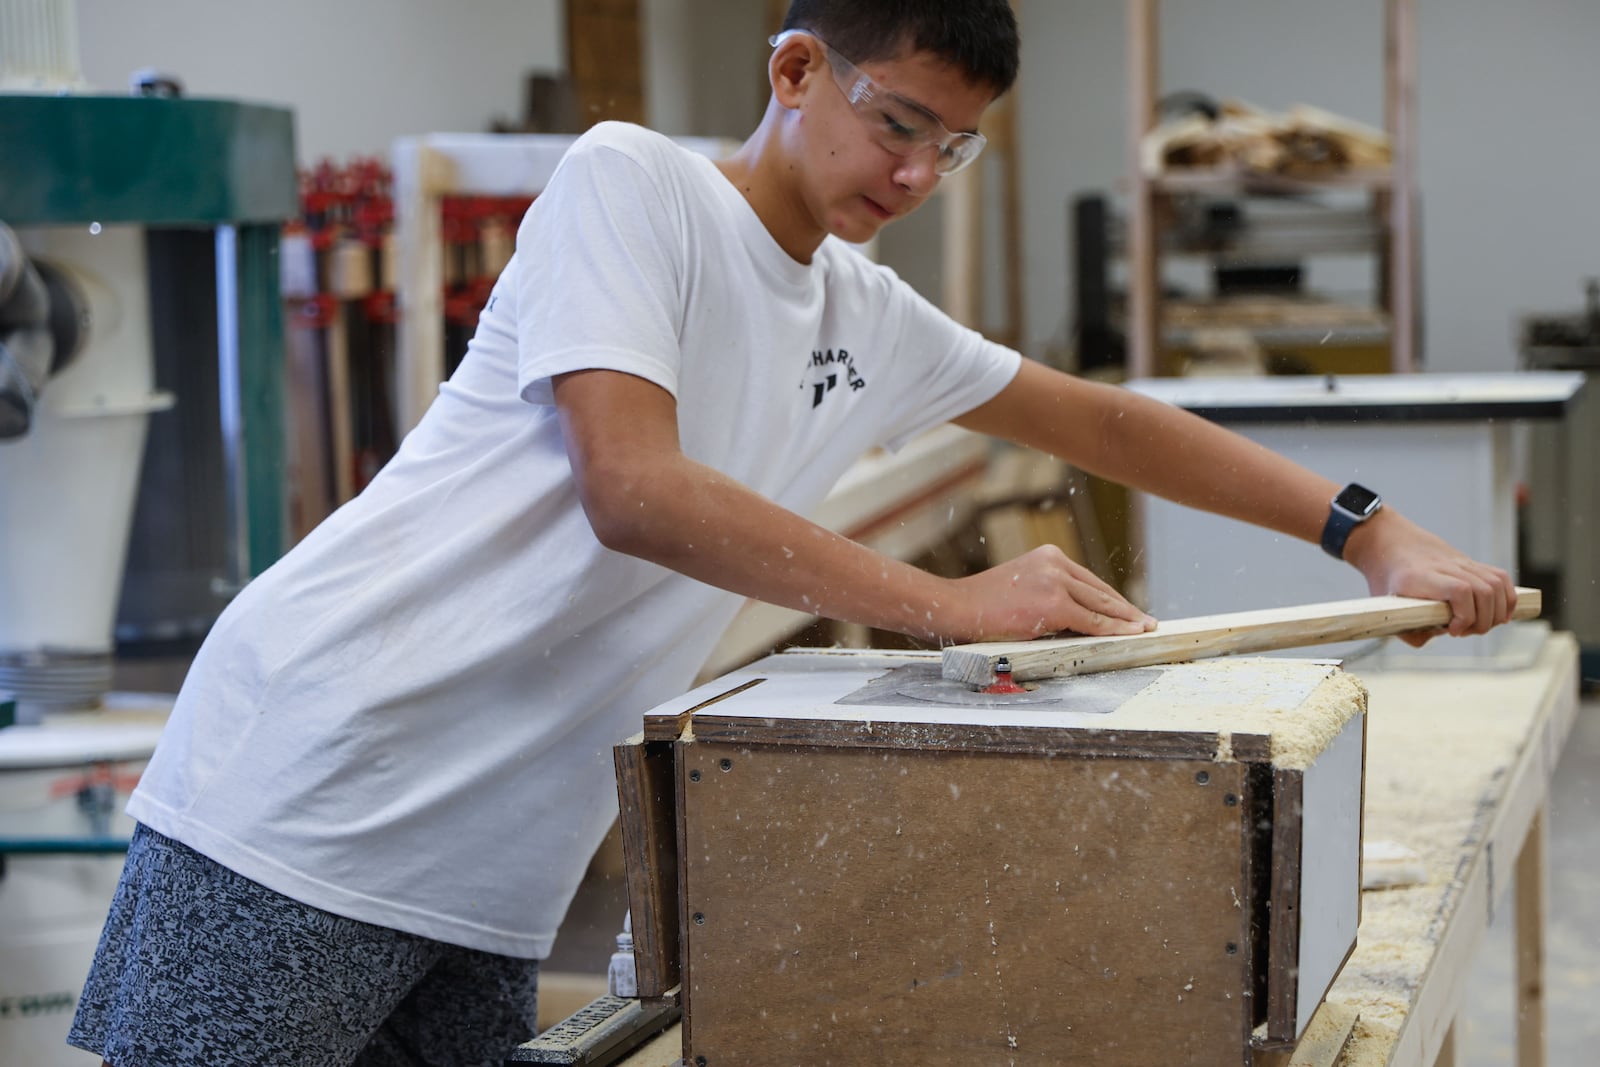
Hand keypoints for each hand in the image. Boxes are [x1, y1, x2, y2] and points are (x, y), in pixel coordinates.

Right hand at [942, 545, 1155, 642]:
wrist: (958, 607)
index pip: (1089, 580)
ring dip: (1126, 620)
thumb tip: (1076, 616)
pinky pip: (1092, 621)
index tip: (1127, 609)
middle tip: (1145, 621)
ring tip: (1144, 628)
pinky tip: (1128, 634)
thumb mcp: (1020, 587)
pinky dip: (1114, 630)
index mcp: (1048, 557)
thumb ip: (1048, 594)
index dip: (1112, 598)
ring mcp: (1056, 582)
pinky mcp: (1055, 604)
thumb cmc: (982, 604)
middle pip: (1100, 591)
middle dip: (1125, 609)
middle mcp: (1056, 563)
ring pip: (1101, 605)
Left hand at [1344, 510, 1516, 646]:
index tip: (1452, 631)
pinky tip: (1500, 615)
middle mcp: (1444, 566)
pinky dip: (1507, 597)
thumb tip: (1433, 639)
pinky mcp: (1470, 562)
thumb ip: (1407, 630)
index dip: (1465, 615)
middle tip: (1463, 632)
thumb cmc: (1386, 578)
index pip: (1459, 590)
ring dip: (1496, 612)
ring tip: (1479, 626)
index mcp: (1420, 577)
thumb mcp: (1384, 607)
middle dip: (1482, 621)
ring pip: (1495, 584)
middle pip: (1483, 590)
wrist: (1388, 543)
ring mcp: (1460, 562)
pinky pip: (1499, 577)